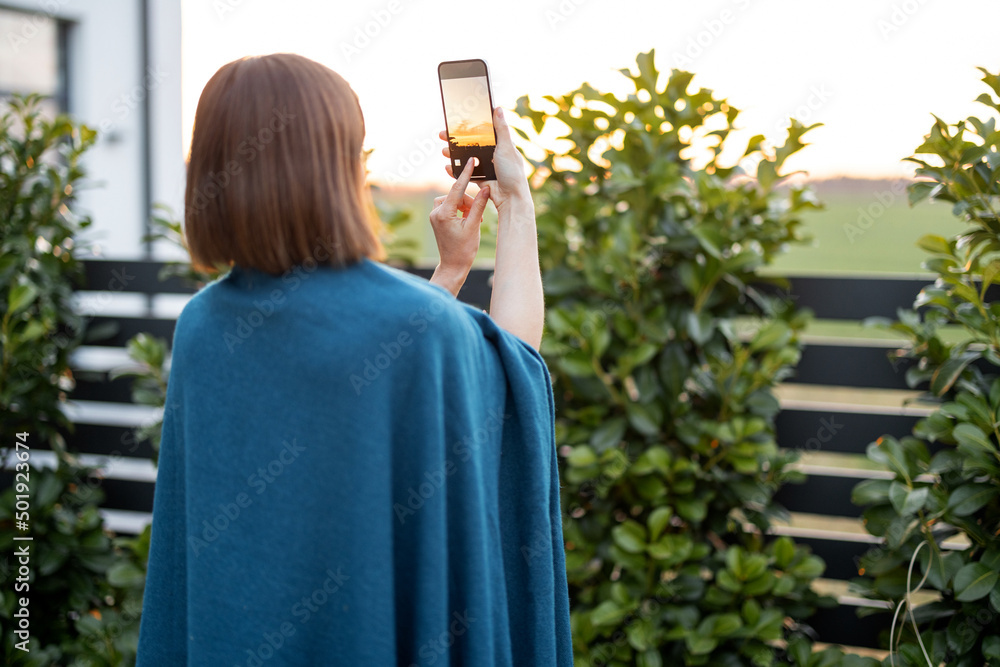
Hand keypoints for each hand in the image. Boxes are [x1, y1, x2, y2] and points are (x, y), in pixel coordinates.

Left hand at [428, 158, 489, 295]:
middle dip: (469, 203)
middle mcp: (435, 212)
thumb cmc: (464, 250)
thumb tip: (485, 188)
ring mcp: (434, 215)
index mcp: (444, 214)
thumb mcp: (474, 226)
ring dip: (465, 206)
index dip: (466, 174)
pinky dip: (460, 210)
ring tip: (474, 221)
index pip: (457, 189)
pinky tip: (467, 221)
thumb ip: (479, 205)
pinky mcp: (436, 218)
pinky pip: (449, 206)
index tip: (471, 161)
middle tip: (479, 217)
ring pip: (453, 200)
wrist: (453, 266)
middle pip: (456, 195)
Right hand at [439, 106, 531, 213]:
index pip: (481, 132)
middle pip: (470, 144)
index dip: (468, 127)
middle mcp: (492, 154)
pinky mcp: (480, 178)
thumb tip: (498, 108)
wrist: (510, 198)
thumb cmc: (512, 172)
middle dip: (455, 140)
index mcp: (500, 145)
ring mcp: (485, 167)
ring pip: (466, 158)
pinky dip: (456, 170)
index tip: (455, 122)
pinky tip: (448, 167)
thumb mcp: (506, 147)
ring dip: (453, 154)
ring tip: (444, 151)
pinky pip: (465, 173)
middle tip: (443, 135)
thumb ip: (501, 129)